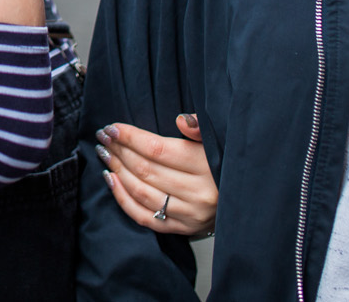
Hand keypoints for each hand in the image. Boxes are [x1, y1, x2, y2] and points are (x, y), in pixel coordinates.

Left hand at [94, 114, 216, 236]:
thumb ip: (200, 127)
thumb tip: (181, 120)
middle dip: (119, 150)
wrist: (245, 199)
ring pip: (142, 192)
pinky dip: (123, 199)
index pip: (157, 150)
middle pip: (146, 169)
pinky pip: (145, 217)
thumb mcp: (219, 139)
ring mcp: (190, 215)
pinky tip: (111, 180)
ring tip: (105, 154)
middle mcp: (199, 194)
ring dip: (117, 171)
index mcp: (207, 166)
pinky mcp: (183, 229)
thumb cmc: (227, 163)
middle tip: (103, 137)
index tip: (112, 127)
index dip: (130, 137)